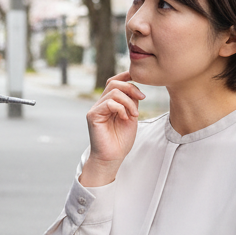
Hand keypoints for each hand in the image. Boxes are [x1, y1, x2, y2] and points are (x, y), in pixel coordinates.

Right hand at [79, 72, 145, 186]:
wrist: (112, 157)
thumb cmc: (121, 140)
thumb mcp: (131, 116)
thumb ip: (131, 102)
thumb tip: (134, 87)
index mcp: (109, 103)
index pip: (114, 82)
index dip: (125, 76)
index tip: (139, 79)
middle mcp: (100, 104)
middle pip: (114, 83)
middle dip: (131, 88)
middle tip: (142, 99)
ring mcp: (95, 109)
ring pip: (113, 92)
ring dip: (129, 102)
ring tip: (134, 114)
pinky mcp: (93, 116)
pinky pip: (109, 103)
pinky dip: (121, 108)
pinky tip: (125, 118)